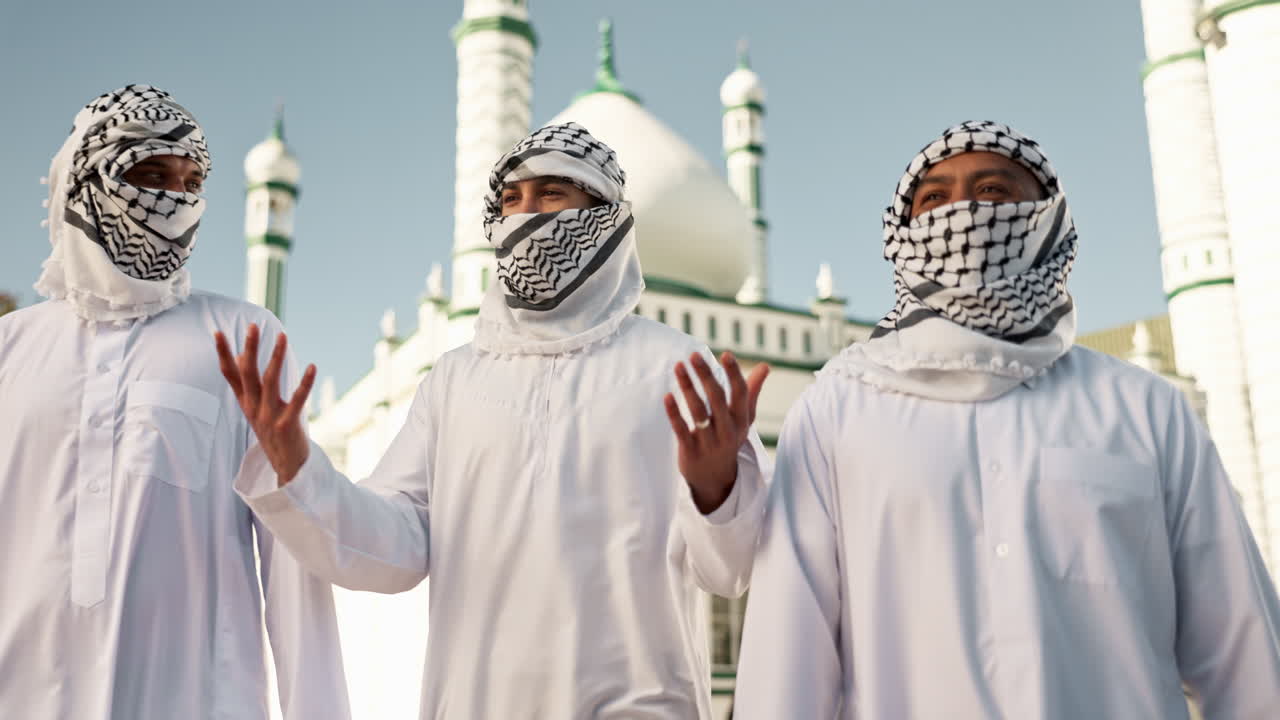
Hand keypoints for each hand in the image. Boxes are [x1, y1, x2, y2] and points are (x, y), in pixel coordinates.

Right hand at [214, 324, 316, 486]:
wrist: (286, 466)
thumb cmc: (273, 431)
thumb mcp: (256, 408)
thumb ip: (250, 386)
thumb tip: (244, 357)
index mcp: (245, 403)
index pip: (230, 374)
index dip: (223, 354)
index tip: (217, 332)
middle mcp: (253, 408)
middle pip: (248, 373)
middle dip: (249, 349)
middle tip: (252, 326)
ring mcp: (268, 416)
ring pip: (270, 381)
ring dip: (276, 357)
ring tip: (282, 336)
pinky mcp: (287, 424)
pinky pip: (297, 400)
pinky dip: (305, 383)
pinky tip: (313, 367)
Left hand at [664, 352, 768, 513]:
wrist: (716, 479)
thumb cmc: (729, 438)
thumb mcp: (744, 418)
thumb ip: (752, 391)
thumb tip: (765, 366)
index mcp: (741, 419)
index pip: (740, 393)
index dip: (734, 373)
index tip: (726, 354)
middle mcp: (727, 430)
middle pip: (717, 399)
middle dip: (706, 376)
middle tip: (694, 355)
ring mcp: (709, 442)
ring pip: (698, 411)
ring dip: (688, 387)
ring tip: (678, 366)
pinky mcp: (690, 451)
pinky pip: (681, 430)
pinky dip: (674, 413)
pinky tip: (667, 396)